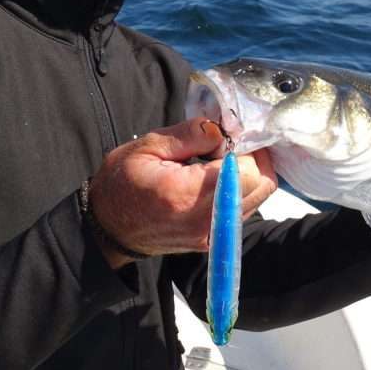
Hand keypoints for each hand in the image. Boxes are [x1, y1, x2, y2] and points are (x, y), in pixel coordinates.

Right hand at [87, 119, 276, 267]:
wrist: (108, 228)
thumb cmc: (122, 183)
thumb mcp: (149, 146)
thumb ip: (192, 133)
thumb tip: (226, 128)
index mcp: (187, 195)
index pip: (247, 170)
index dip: (244, 146)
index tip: (227, 134)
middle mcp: (205, 221)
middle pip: (262, 184)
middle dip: (253, 157)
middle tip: (230, 143)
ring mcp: (211, 235)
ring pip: (258, 197)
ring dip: (248, 173)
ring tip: (220, 160)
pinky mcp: (213, 240)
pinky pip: (243, 209)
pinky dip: (239, 189)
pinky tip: (216, 177)